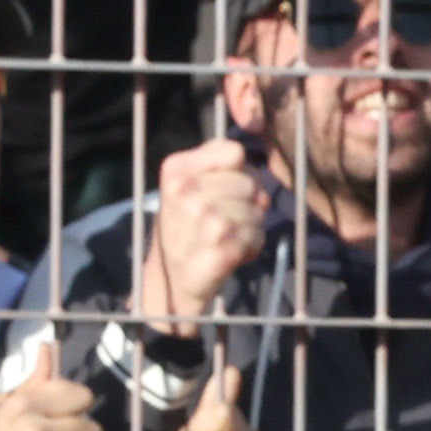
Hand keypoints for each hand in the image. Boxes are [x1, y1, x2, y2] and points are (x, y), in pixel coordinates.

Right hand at [140, 138, 267, 336]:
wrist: (172, 278)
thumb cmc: (184, 226)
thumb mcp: (185, 186)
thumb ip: (215, 165)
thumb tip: (256, 166)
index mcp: (176, 169)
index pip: (234, 152)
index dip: (239, 170)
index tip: (223, 187)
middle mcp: (188, 191)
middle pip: (251, 182)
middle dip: (247, 201)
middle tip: (223, 218)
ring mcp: (206, 220)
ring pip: (258, 210)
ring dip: (249, 226)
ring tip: (223, 235)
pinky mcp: (223, 248)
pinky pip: (258, 236)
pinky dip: (251, 246)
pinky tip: (229, 252)